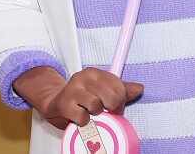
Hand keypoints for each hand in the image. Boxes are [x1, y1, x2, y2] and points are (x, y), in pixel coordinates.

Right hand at [13, 66, 143, 129]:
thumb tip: (140, 88)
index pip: (117, 84)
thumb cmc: (82, 98)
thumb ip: (121, 90)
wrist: (54, 104)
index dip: (121, 99)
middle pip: (109, 96)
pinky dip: (84, 121)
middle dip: (113, 109)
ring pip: (96, 105)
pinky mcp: (64, 104)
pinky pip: (82, 116)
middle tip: (108, 113)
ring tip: (91, 113)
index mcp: (95, 72)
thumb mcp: (101, 90)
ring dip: (96, 114)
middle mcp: (83, 77)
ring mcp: (72, 89)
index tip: (116, 106)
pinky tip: (81, 117)